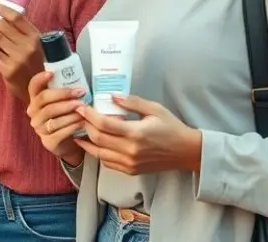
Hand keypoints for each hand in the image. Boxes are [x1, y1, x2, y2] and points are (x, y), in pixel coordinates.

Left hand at [0, 4, 44, 100]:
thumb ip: (25, 33)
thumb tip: (4, 17)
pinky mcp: (8, 70)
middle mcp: (27, 46)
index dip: (2, 9)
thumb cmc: (39, 65)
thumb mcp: (39, 46)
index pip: (16, 18)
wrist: (42, 91)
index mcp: (36, 37)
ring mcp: (17, 59)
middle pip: (2, 28)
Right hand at [26, 71, 86, 165]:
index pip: (33, 86)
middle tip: (80, 93)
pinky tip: (82, 122)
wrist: (67, 144)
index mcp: (36, 100)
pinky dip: (72, 126)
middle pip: (44, 99)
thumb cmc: (66, 119)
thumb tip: (79, 81)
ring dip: (70, 111)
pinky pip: (60, 131)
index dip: (40, 79)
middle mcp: (33, 113)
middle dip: (63, 94)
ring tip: (83, 109)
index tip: (52, 73)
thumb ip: (64, 94)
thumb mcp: (63, 104)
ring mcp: (39, 128)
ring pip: (53, 116)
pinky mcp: (48, 141)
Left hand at [75, 95, 201, 174]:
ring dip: (87, 141)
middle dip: (85, 125)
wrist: (186, 151)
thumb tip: (112, 96)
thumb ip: (131, 102)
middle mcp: (130, 150)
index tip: (82, 107)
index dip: (89, 115)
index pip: (103, 124)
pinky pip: (107, 163)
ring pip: (98, 153)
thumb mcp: (154, 109)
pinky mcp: (131, 170)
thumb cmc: (172, 128)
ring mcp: (130, 163)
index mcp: (135, 133)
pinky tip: (94, 144)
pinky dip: (98, 153)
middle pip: (97, 138)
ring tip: (81, 130)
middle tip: (80, 116)